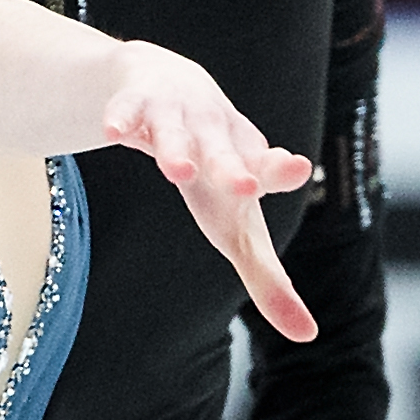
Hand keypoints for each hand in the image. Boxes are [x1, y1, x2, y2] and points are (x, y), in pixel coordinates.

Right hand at [103, 47, 316, 340]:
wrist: (170, 83)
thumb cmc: (214, 168)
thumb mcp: (238, 220)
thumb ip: (269, 277)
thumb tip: (308, 336)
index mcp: (247, 161)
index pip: (267, 168)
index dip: (279, 170)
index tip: (297, 167)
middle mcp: (215, 135)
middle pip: (223, 153)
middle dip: (230, 168)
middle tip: (244, 187)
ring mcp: (175, 115)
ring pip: (175, 133)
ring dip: (177, 150)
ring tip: (176, 172)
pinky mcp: (135, 102)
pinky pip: (125, 111)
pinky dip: (120, 119)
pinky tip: (111, 133)